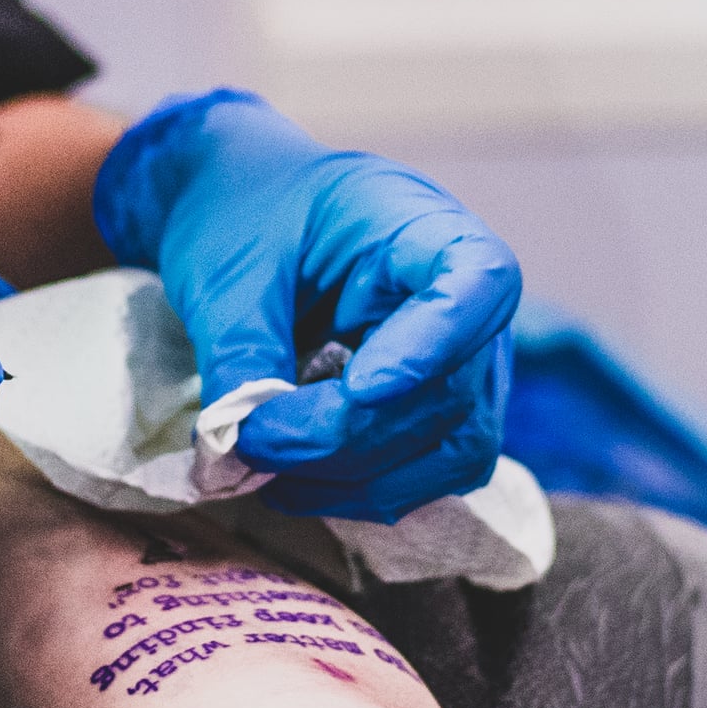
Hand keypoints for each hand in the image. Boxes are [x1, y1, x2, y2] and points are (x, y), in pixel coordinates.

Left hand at [94, 89, 519, 522]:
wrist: (244, 216)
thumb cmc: (244, 216)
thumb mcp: (226, 270)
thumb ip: (241, 353)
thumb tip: (241, 445)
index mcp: (425, 229)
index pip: (479, 283)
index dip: (432, 346)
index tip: (360, 387)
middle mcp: (469, 303)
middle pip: (448, 392)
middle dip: (347, 434)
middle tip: (250, 441)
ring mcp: (464, 365)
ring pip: (451, 451)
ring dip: (356, 477)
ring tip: (263, 466)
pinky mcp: (441, 415)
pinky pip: (429, 475)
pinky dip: (360, 491)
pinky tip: (290, 482)